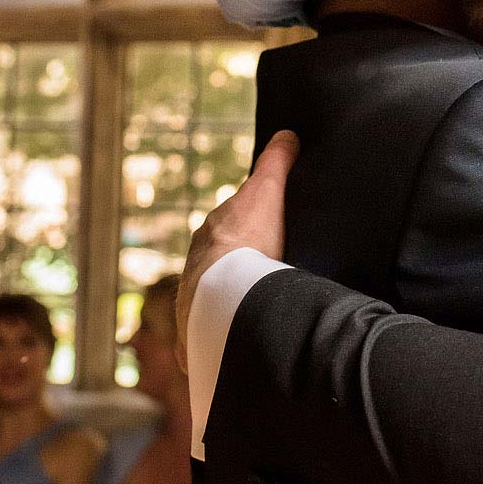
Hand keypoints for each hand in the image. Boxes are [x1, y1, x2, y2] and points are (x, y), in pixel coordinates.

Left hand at [176, 130, 298, 375]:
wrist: (222, 294)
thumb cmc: (246, 241)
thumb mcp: (266, 193)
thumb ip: (275, 164)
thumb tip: (287, 134)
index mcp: (212, 236)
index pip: (229, 228)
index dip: (247, 229)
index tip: (264, 236)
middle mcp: (198, 267)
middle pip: (220, 265)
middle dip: (238, 270)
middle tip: (267, 276)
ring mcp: (195, 303)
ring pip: (214, 302)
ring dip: (231, 307)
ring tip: (257, 314)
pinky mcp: (198, 338)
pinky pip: (209, 340)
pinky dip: (222, 341)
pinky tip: (238, 348)